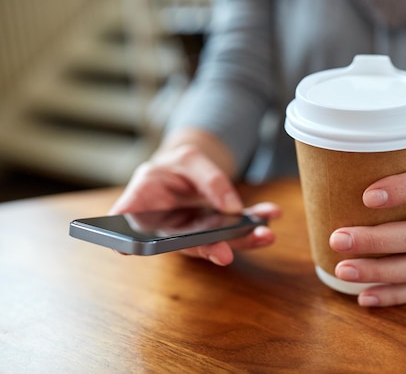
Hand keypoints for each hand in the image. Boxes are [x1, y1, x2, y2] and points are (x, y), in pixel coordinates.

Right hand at [110, 144, 279, 264]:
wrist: (187, 170)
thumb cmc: (175, 165)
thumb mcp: (188, 159)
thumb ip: (208, 179)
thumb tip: (233, 207)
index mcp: (140, 207)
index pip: (129, 229)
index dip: (125, 242)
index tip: (125, 250)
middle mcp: (165, 228)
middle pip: (183, 243)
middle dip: (208, 249)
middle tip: (224, 255)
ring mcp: (193, 233)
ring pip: (215, 241)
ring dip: (242, 240)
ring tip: (264, 235)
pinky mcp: (215, 230)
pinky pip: (235, 228)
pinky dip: (254, 222)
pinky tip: (272, 216)